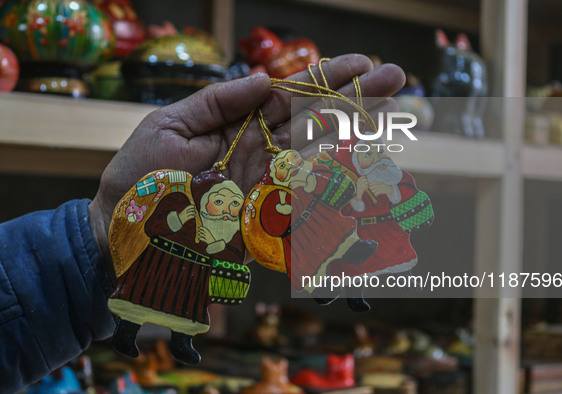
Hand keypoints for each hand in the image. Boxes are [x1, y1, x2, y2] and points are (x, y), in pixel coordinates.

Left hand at [89, 54, 405, 263]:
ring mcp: (266, 181)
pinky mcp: (266, 214)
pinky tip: (364, 167)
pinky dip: (335, 184)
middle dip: (354, 98)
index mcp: (237, 120)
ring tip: (391, 110)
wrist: (124, 233)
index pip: (288, 94)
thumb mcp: (168, 125)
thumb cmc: (139, 177)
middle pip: (314, 118)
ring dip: (354, 133)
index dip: (324, 78)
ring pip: (318, 152)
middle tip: (397, 78)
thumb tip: (262, 77)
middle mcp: (259, 148)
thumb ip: (216, 102)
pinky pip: (306, 197)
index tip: (362, 63)